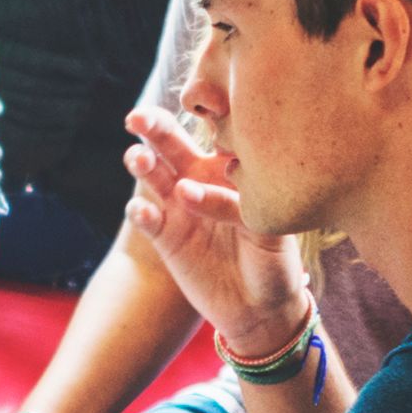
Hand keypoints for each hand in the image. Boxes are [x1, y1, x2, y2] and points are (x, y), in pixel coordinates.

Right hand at [122, 103, 308, 356]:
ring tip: (140, 161)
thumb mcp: (267, 231)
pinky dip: (141, 211)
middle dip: (154, 128)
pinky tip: (145, 211)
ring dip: (142, 164)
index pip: (214, 131)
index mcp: (231, 167)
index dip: (202, 111)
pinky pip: (146, 217)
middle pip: (172, 144)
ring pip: (153, 174)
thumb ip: (232, 205)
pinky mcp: (164, 235)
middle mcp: (200, 178)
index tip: (196, 103)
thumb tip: (189, 189)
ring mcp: (178, 206)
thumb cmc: (274, 262)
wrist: (259, 309)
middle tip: (137, 119)